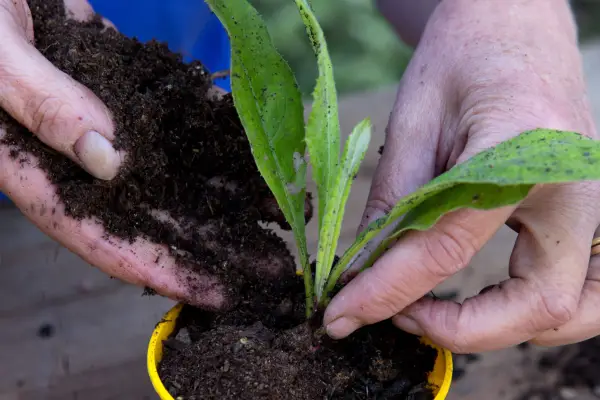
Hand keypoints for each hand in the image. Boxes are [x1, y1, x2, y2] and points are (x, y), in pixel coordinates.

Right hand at [0, 0, 294, 308]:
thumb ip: (45, 107)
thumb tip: (109, 161)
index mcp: (31, 165)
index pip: (99, 234)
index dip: (160, 268)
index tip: (215, 293)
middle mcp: (74, 154)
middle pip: (150, 212)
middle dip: (212, 241)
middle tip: (268, 264)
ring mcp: (103, 120)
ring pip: (171, 165)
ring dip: (225, 189)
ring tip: (279, 209)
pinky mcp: (121, 85)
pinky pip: (173, 114)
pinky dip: (212, 127)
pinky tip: (253, 144)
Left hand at [324, 0, 599, 352]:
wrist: (513, 24)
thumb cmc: (463, 54)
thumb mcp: (413, 120)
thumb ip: (393, 202)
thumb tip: (361, 272)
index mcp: (523, 149)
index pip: (447, 247)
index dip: (386, 291)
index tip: (340, 315)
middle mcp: (575, 185)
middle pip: (535, 303)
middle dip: (457, 329)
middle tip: (396, 316)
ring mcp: (592, 201)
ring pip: (568, 308)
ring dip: (499, 328)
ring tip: (434, 312)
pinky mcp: (585, 210)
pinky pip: (573, 285)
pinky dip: (525, 309)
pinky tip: (478, 300)